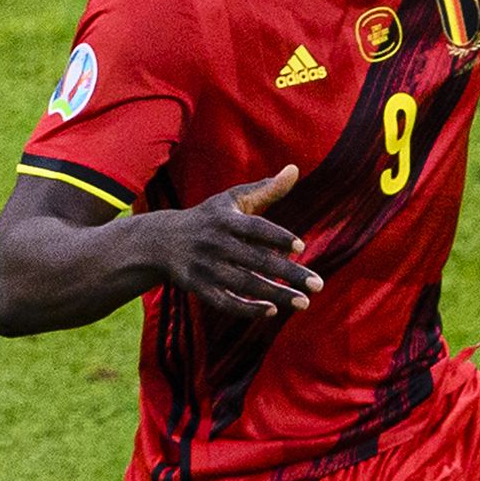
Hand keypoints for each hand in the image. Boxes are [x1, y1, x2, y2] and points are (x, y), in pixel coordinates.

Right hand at [149, 165, 322, 319]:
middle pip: (257, 260)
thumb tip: (295, 169)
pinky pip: (225, 302)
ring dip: (275, 294)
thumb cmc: (208, 218)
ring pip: (244, 284)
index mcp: (226, 220)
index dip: (277, 237)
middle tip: (318, 285)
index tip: (301, 247)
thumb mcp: (232, 200)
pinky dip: (246, 309)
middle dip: (289, 273)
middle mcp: (216, 244)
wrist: (161, 241)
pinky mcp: (198, 287)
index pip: (255, 228)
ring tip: (304, 302)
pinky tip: (272, 311)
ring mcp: (206, 267)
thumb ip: (265, 189)